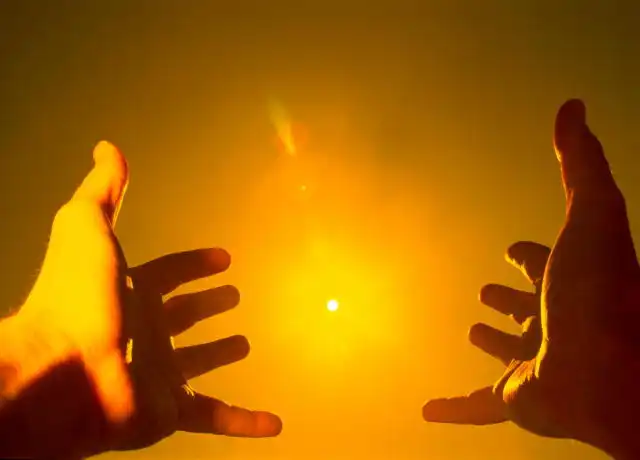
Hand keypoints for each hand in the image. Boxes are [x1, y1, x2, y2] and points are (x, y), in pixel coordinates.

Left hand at [1, 141, 280, 458]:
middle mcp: (142, 333)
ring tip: (246, 344)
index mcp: (128, 293)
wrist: (61, 373)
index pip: (169, 272)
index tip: (224, 258)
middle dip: (208, 306)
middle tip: (234, 297)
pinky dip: (244, 423)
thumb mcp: (87, 228)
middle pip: (183, 317)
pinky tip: (273, 424)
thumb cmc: (74, 299)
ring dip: (220, 356)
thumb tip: (108, 147)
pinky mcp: (167, 412)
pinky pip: (214, 417)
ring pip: (197, 365)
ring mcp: (155, 373)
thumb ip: (102, 190)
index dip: (196, 263)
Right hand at [422, 100, 639, 457]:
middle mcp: (558, 322)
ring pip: (509, 353)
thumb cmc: (605, 293)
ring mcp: (537, 362)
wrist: (613, 372)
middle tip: (486, 292)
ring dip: (492, 342)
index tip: (515, 250)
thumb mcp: (593, 215)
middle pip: (528, 309)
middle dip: (509, 300)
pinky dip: (453, 410)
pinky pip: (478, 406)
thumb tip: (571, 107)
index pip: (545, 264)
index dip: (528, 255)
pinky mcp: (518, 399)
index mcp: (572, 282)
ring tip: (474, 328)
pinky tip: (428, 411)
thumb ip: (581, 164)